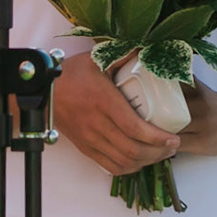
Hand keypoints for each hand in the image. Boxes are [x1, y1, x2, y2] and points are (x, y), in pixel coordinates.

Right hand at [52, 52, 179, 175]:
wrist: (43, 91)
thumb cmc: (71, 74)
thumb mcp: (97, 58)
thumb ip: (123, 53)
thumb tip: (147, 48)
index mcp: (104, 102)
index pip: (135, 128)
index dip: (157, 138)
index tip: (173, 137)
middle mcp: (97, 124)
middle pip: (133, 149)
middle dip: (158, 152)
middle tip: (172, 146)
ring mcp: (90, 139)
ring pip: (123, 161)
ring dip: (146, 162)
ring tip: (161, 154)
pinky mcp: (85, 148)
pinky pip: (109, 166)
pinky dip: (128, 168)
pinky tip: (139, 161)